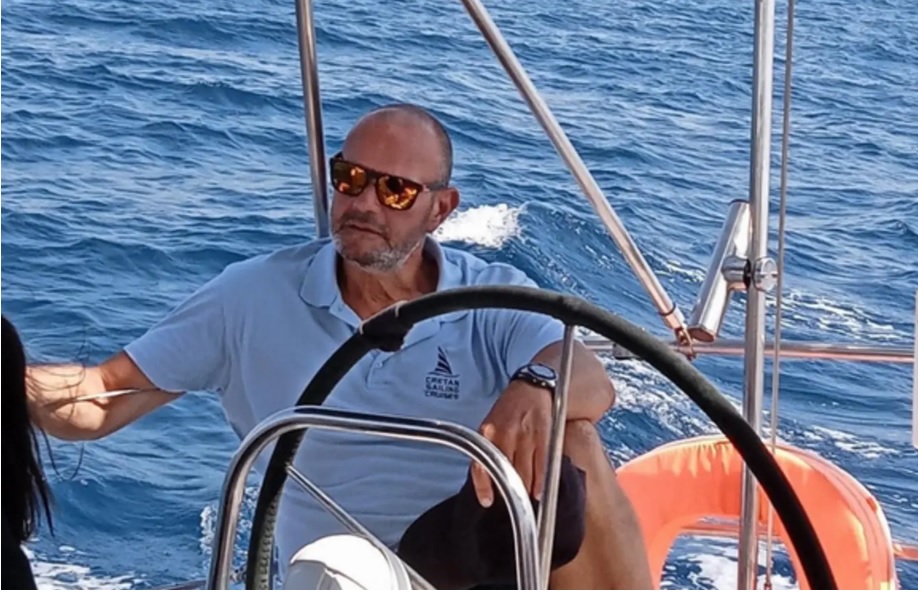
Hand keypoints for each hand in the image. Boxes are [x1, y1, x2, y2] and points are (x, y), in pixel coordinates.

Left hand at [472, 381, 552, 507]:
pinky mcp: (543, 435)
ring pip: (524, 474)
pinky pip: (542, 466)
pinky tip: (539, 492)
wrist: (531, 387)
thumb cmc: (509, 409)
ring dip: (525, 491)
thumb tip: (487, 477)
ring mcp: (525, 435)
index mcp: (487, 432)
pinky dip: (541, 482)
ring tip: (525, 499)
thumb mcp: (490, 424)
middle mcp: (505, 434)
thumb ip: (487, 448)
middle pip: (505, 473)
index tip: (487, 501)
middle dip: (509, 491)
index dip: (484, 487)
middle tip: (511, 502)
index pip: (481, 464)